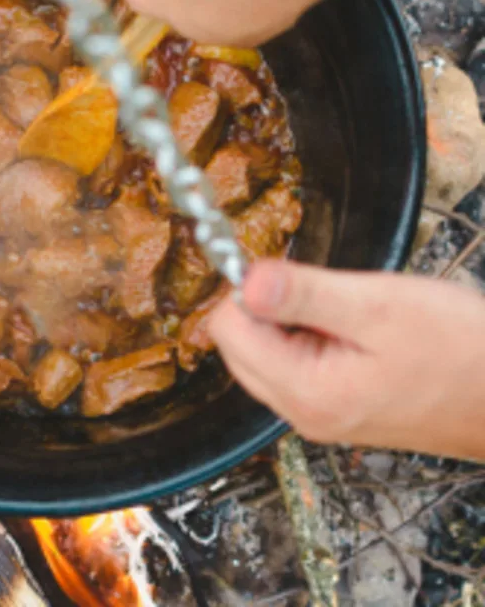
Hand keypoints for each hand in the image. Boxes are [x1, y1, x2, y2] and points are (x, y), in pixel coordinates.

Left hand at [209, 260, 484, 459]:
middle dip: (266, 307)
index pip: (227, 329)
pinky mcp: (333, 409)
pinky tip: (350, 330)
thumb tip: (245, 279)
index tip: (286, 272)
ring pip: (264, 354)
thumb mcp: (379, 308)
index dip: (247, 288)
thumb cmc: (463, 351)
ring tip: (345, 313)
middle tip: (324, 293)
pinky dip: (307, 338)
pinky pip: (293, 365)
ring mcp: (317, 415)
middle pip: (238, 344)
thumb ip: (304, 295)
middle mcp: (301, 413)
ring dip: (288, 322)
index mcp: (304, 391)